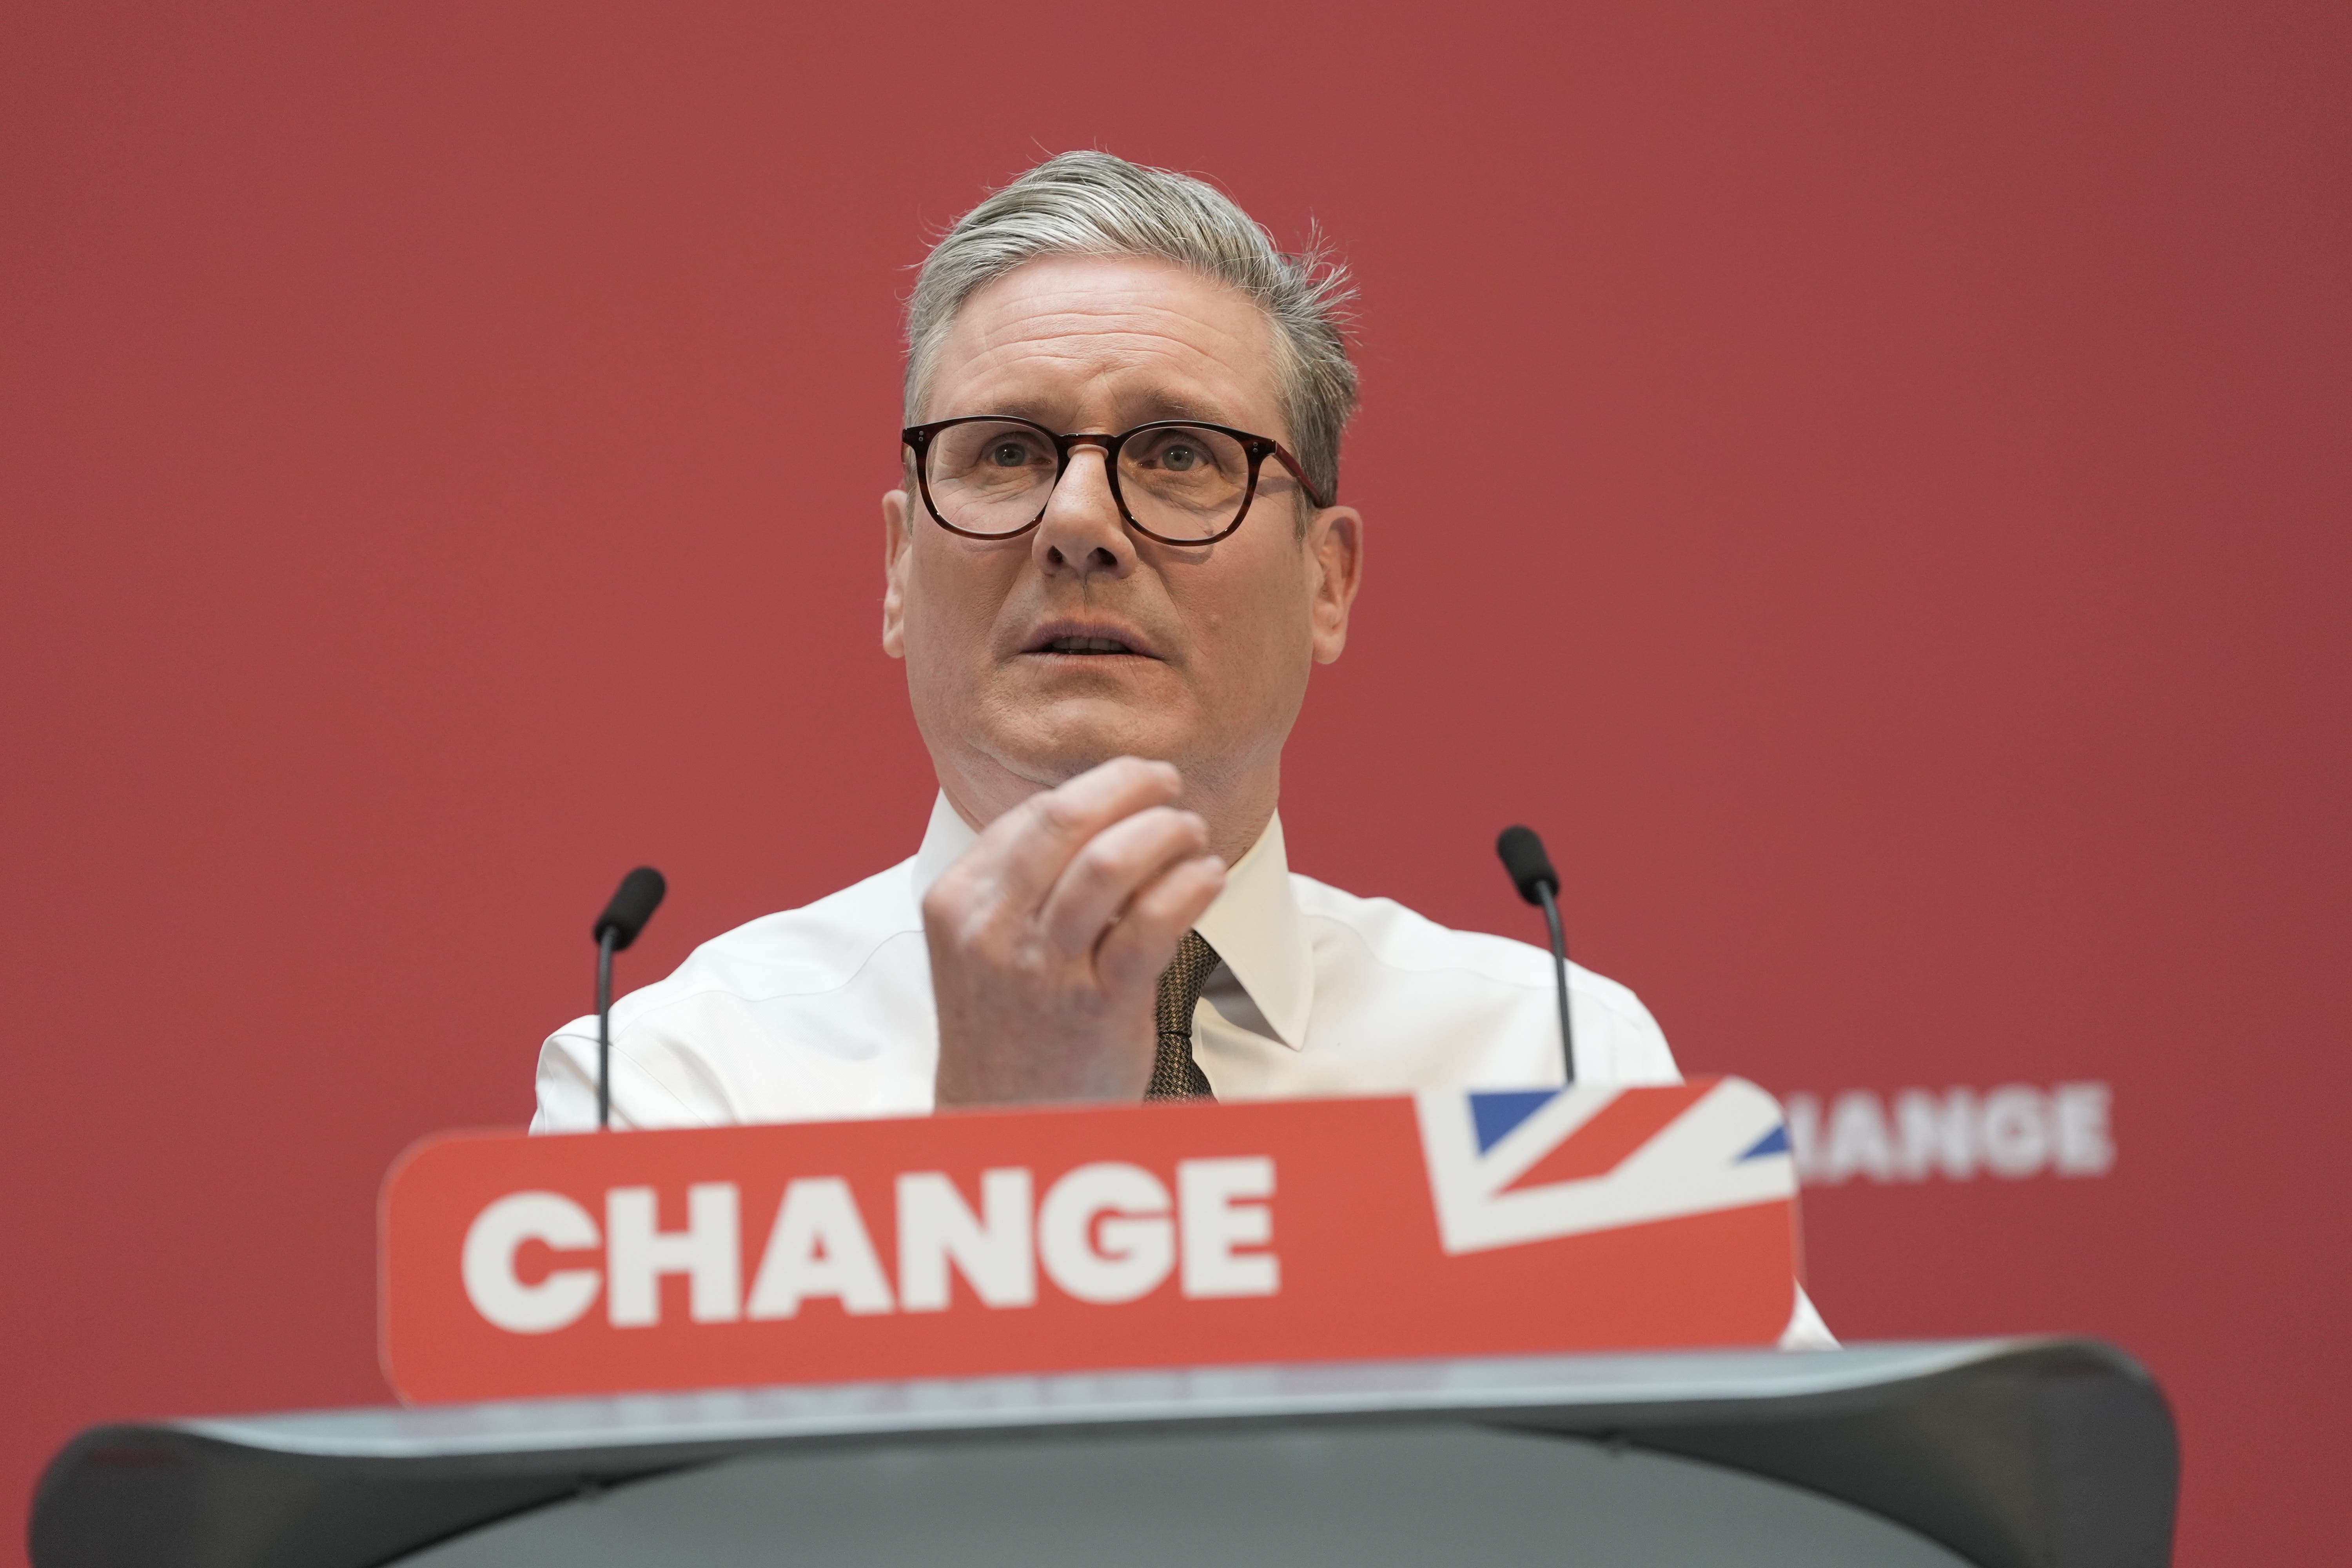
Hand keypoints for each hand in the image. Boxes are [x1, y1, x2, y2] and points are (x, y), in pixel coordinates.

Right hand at [925, 757, 1226, 1105]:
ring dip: (1165, 832)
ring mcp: (1042, 970)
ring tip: (1190, 834)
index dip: (1097, 786)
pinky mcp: (1098, 1007)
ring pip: (1109, 864)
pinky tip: (1207, 879)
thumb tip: (1098, 808)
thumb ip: (1022, 880)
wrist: (1004, 1120)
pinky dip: (1190, 887)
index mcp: (959, 901)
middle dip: (1131, 787)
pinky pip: (1152, 925)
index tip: (1135, 783)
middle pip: (1066, 819)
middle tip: (1169, 786)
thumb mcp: (984, 941)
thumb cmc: (1008, 1023)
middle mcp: (992, 930)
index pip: (1033, 813)